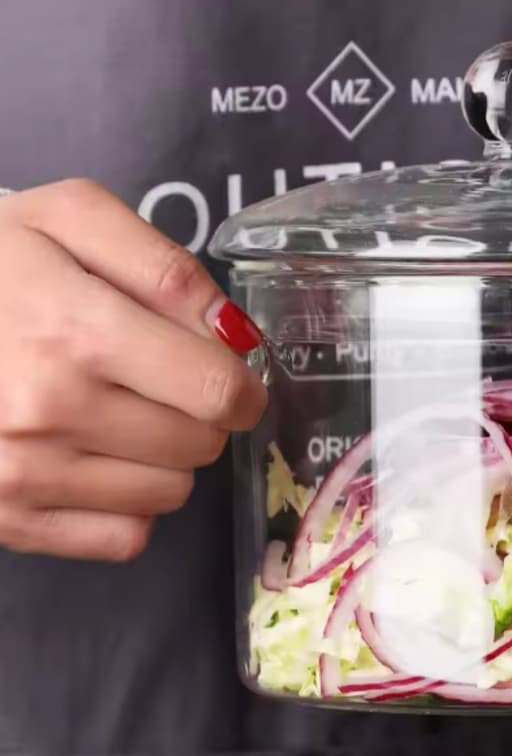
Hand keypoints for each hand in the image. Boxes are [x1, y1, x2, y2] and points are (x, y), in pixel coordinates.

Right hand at [0, 179, 267, 559]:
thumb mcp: (71, 218)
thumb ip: (166, 268)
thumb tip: (235, 336)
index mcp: (75, 332)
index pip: (217, 391)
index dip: (243, 384)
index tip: (231, 374)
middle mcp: (50, 413)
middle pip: (202, 444)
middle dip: (201, 414)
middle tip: (159, 382)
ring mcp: (21, 475)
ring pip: (170, 493)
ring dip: (166, 457)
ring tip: (118, 412)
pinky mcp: (4, 519)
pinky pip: (125, 538)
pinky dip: (127, 504)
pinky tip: (95, 458)